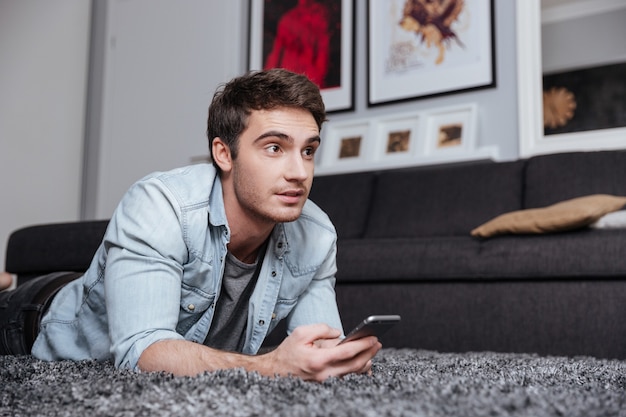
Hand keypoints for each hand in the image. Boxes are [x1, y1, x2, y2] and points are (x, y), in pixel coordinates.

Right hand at [264, 323, 381, 381]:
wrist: (275, 371)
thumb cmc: (288, 351)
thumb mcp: (301, 333)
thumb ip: (322, 329)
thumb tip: (339, 333)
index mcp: (318, 359)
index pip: (347, 351)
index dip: (363, 344)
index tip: (373, 337)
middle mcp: (325, 373)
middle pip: (355, 364)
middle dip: (369, 353)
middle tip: (377, 343)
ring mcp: (326, 381)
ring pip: (353, 373)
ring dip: (365, 362)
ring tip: (372, 351)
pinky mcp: (327, 384)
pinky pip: (347, 377)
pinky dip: (357, 370)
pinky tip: (363, 362)